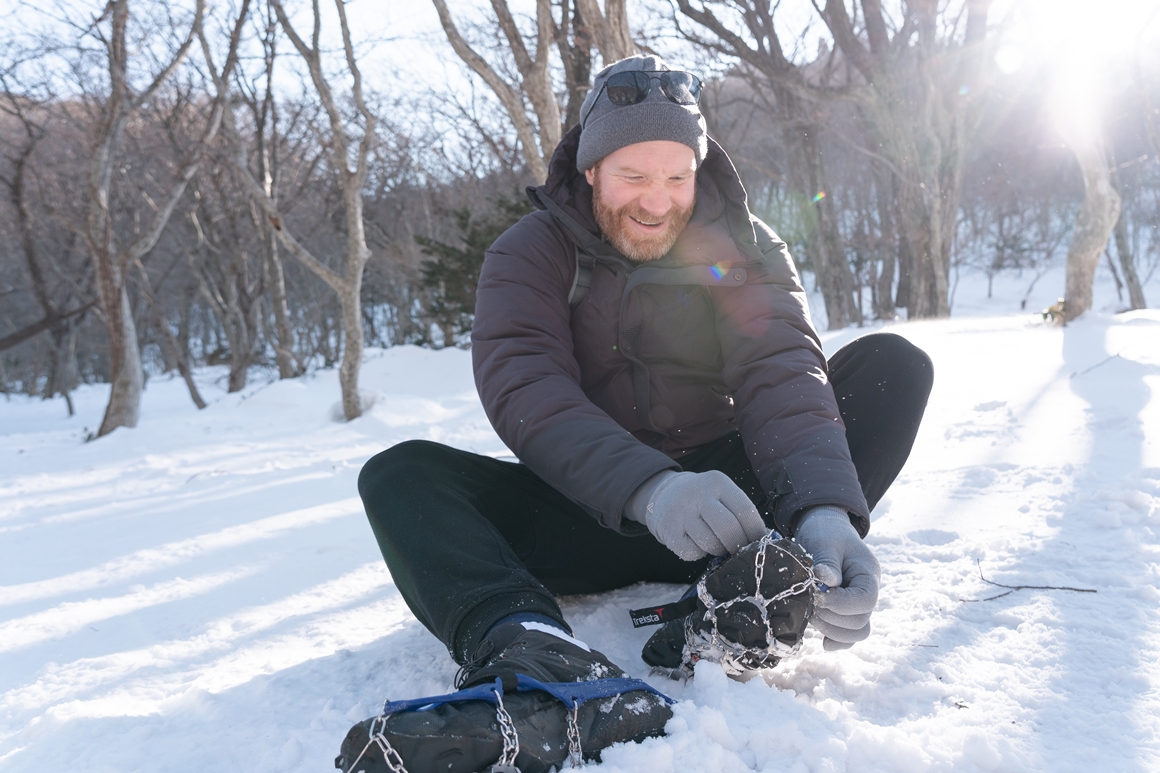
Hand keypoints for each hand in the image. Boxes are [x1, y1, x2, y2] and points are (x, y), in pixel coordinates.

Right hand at [627, 471, 767, 560]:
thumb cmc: (703, 499)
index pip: (745, 510)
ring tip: (717, 543)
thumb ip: (739, 512)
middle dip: (739, 546)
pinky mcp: (668, 531)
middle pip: (729, 528)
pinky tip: (698, 543)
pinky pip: (693, 553)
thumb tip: (762, 541)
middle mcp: (698, 495)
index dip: (756, 531)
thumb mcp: (721, 492)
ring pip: (711, 543)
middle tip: (740, 550)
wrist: (664, 494)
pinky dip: (700, 554)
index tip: (759, 542)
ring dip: (719, 550)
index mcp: (718, 482)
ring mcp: (681, 513)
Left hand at [794, 506, 880, 650]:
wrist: (824, 530)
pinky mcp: (844, 613)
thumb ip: (828, 562)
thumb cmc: (826, 533)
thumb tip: (827, 580)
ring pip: (855, 633)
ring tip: (810, 612)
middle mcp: (867, 593)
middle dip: (831, 616)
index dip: (841, 604)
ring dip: (830, 629)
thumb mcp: (825, 541)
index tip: (818, 595)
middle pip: (860, 621)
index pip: (865, 600)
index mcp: (868, 574)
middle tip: (810, 602)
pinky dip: (835, 640)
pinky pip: (846, 636)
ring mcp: (857, 605)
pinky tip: (822, 641)